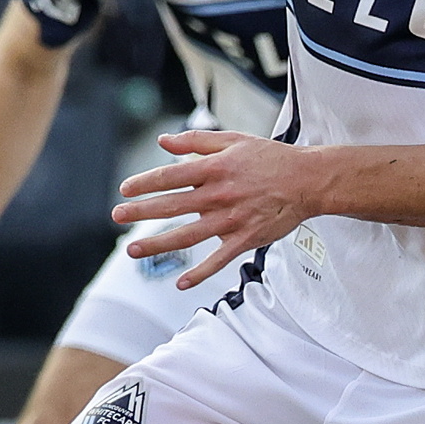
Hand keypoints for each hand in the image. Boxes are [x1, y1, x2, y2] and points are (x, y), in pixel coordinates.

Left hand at [111, 125, 316, 280]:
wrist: (308, 180)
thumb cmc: (271, 158)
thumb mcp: (234, 140)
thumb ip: (196, 142)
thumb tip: (164, 141)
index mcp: (215, 168)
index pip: (170, 176)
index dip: (145, 183)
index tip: (125, 190)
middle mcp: (219, 195)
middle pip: (172, 205)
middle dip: (141, 212)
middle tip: (117, 217)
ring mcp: (231, 220)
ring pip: (188, 235)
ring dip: (158, 244)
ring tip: (133, 251)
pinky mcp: (245, 239)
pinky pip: (218, 260)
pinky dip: (199, 273)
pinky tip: (180, 282)